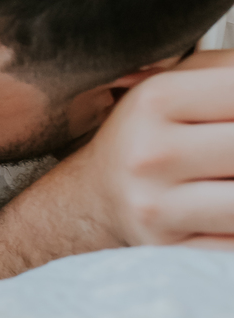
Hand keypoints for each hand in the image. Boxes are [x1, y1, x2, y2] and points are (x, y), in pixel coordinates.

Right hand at [84, 49, 233, 247]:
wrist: (97, 197)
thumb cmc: (150, 136)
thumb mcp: (178, 84)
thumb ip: (228, 69)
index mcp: (156, 100)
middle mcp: (150, 153)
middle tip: (232, 154)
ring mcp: (158, 206)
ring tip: (230, 174)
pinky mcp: (170, 248)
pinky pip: (232, 243)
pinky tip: (225, 207)